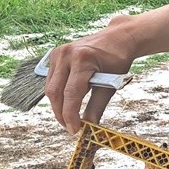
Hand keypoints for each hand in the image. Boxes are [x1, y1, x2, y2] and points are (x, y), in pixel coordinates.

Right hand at [44, 14, 137, 133]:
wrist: (117, 38)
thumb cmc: (117, 60)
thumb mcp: (111, 85)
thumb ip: (97, 106)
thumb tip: (89, 126)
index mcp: (83, 60)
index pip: (71, 93)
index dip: (70, 115)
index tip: (74, 130)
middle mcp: (66, 54)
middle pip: (55, 92)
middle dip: (61, 113)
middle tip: (71, 128)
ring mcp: (58, 53)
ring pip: (50, 87)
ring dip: (58, 105)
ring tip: (69, 118)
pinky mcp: (54, 55)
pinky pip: (51, 79)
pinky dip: (58, 94)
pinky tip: (66, 103)